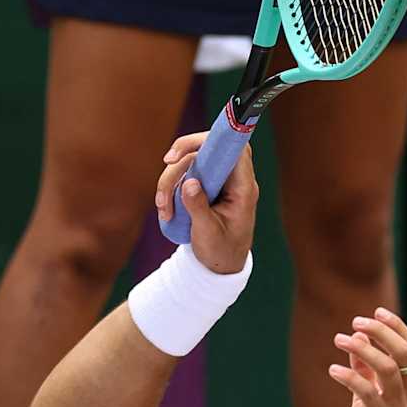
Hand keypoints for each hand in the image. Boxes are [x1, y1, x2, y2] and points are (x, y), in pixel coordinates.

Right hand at [154, 131, 258, 274]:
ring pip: (191, 163)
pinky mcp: (205, 186)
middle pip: (205, 151)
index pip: (233, 150)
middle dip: (179, 163)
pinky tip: (166, 207)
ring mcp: (218, 182)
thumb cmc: (220, 251)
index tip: (180, 154)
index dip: (209, 141)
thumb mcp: (208, 234)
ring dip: (170, 181)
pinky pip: (186, 174)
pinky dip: (172, 187)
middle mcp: (232, 180)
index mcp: (243, 189)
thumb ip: (199, 208)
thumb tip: (189, 183)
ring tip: (163, 209)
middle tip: (163, 184)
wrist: (220, 266)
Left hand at [327, 308, 406, 406]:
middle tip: (355, 322)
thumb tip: (357, 340)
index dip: (396, 327)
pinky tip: (333, 370)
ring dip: (362, 349)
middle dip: (381, 331)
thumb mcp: (369, 401)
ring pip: (388, 369)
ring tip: (339, 339)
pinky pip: (368, 393)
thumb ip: (365, 372)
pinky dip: (350, 377)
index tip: (375, 312)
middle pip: (404, 353)